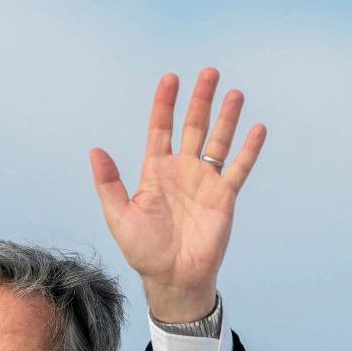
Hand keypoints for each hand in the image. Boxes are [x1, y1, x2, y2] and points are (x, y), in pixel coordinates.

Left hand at [90, 68, 264, 322]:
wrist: (173, 278)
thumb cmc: (143, 251)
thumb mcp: (119, 216)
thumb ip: (109, 183)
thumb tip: (94, 150)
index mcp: (155, 171)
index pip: (160, 129)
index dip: (164, 104)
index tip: (170, 78)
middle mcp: (181, 171)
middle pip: (192, 126)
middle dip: (200, 99)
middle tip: (209, 72)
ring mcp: (204, 182)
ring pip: (218, 141)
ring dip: (227, 117)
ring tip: (235, 93)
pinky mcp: (224, 197)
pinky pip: (239, 168)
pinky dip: (249, 149)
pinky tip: (257, 128)